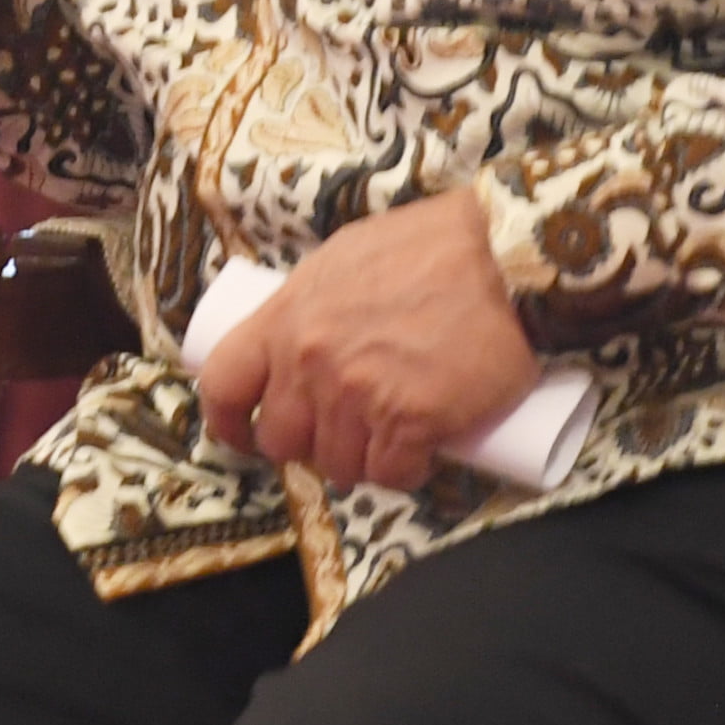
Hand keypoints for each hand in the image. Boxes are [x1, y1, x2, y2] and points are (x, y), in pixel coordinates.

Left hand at [198, 189, 541, 493]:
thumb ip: (310, 305)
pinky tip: (420, 453)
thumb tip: (296, 337)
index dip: (228, 421)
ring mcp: (358, 394)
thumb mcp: (340, 262)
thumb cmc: (426, 249)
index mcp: (285, 318)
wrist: (502, 257)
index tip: (245, 435)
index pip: (223, 385)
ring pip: (339, 466)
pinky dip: (406, 472)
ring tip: (388, 439)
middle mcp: (310, 362)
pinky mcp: (411, 421)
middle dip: (309, 445)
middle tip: (342, 433)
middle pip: (281, 441)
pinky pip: (392, 475)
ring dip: (361, 462)